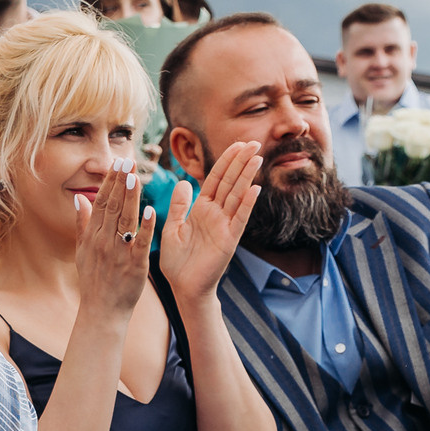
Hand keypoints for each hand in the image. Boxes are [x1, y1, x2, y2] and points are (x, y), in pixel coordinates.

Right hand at [74, 159, 154, 321]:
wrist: (102, 311)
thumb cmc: (94, 280)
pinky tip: (152, 210)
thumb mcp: (82, 251)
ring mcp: (119, 253)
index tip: (117, 163)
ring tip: (135, 177)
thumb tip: (79, 198)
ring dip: (131, 198)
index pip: (101, 203)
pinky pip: (141, 243)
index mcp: (93, 237)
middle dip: (120, 183)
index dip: (110, 182)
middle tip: (127, 162)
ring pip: (125, 220)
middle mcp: (104, 242)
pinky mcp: (135, 266)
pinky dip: (146, 227)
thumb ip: (82, 224)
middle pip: (112, 207)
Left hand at [155, 140, 262, 301]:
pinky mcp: (229, 241)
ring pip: (237, 196)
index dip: (225, 161)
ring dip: (247, 177)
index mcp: (200, 209)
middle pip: (230, 182)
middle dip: (240, 162)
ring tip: (257, 158)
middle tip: (253, 142)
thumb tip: (182, 182)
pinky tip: (255, 189)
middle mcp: (215, 214)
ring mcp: (224, 226)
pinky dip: (247, 204)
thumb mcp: (172, 229)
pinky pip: (239, 219)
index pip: (215, 179)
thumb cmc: (178, 262)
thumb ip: (178, 206)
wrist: (184, 288)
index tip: (237, 144)